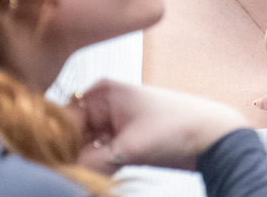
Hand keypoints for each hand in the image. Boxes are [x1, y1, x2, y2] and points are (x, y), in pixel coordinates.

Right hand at [70, 80, 249, 174]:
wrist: (212, 138)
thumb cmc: (176, 129)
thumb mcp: (129, 148)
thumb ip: (92, 161)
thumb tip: (64, 171)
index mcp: (101, 92)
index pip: (64, 117)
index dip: (57, 141)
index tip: (54, 161)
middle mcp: (102, 103)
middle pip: (72, 132)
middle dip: (71, 153)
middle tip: (71, 171)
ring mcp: (111, 122)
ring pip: (84, 146)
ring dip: (84, 161)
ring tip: (90, 172)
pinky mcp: (121, 140)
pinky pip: (98, 154)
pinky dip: (97, 165)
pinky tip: (101, 174)